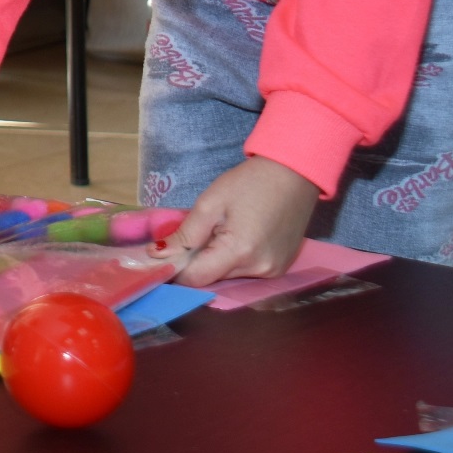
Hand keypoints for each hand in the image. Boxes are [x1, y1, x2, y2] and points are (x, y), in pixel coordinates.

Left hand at [158, 156, 319, 286]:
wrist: (294, 173)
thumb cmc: (250, 182)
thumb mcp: (210, 203)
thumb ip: (184, 234)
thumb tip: (157, 255)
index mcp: (239, 252)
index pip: (196, 278)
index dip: (175, 270)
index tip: (162, 256)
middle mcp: (259, 269)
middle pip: (213, 278)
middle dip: (196, 262)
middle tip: (193, 235)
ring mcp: (273, 271)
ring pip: (228, 276)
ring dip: (216, 261)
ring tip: (220, 231)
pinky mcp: (281, 268)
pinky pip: (247, 271)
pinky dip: (234, 259)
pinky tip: (237, 236)